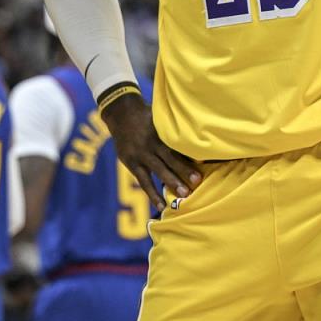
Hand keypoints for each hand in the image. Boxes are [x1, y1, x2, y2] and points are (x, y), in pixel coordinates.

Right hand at [101, 94, 200, 210]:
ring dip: (171, 183)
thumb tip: (197, 138)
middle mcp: (150, 144)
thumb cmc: (147, 116)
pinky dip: (152, 194)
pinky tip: (160, 207)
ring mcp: (139, 155)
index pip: (175, 147)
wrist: (120, 113)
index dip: (187, 157)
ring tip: (184, 195)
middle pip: (168, 159)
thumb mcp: (159, 117)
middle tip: (196, 183)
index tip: (200, 167)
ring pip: (157, 171)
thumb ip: (172, 129)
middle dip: (182, 171)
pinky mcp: (131, 163)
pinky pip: (143, 181)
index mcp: (159, 132)